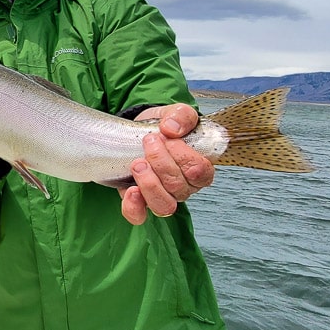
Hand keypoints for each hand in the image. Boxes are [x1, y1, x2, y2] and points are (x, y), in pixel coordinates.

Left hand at [120, 104, 214, 224]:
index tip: (168, 136)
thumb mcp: (176, 113)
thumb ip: (181, 116)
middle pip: (178, 188)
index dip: (183, 156)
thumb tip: (172, 128)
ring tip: (138, 163)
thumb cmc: (164, 126)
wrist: (141, 131)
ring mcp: (162, 196)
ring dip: (150, 184)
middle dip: (161, 163)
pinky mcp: (139, 201)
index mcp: (199, 169)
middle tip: (149, 141)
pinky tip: (129, 190)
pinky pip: (139, 215)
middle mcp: (183, 188)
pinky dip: (134, 206)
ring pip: (163, 206)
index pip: (199, 173)